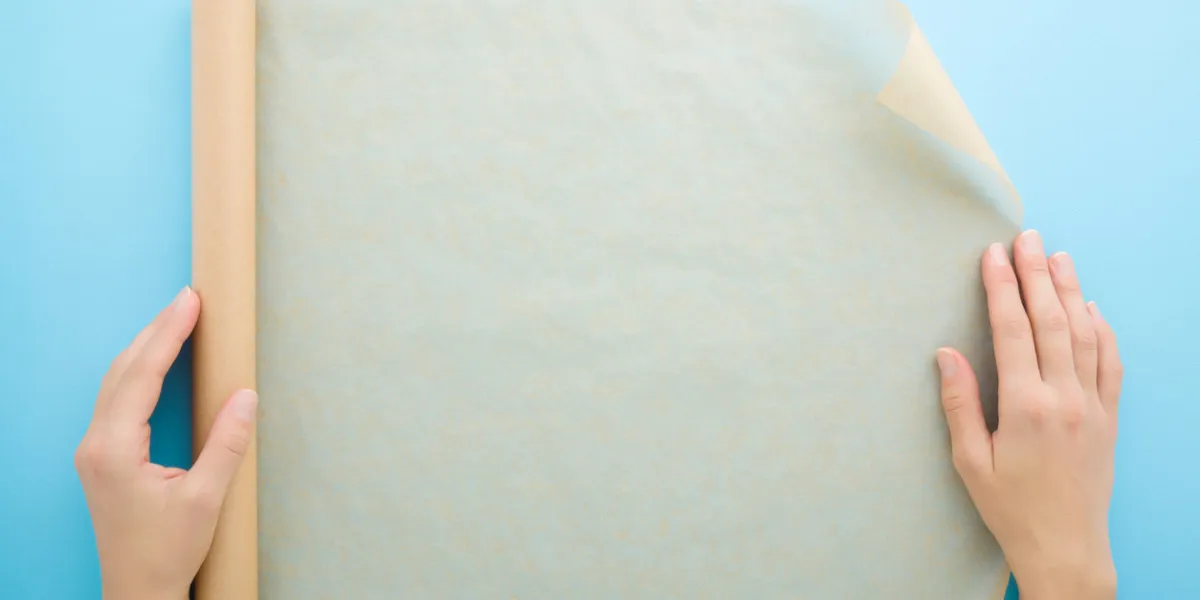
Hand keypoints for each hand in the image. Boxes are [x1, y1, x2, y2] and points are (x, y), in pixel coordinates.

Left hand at [75, 287, 257, 599]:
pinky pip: (115, 398)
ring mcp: (94, 450)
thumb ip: (226, 444)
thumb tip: (246, 395)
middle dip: (156, 330)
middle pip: (122, 370)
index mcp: (114, 449)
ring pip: (115, 382)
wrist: (137, 589)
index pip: (142, 376)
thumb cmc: (167, 550)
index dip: (168, 335)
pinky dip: (139, 370)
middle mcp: (95, 444)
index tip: (190, 302)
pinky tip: (156, 360)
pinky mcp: (102, 456)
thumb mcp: (206, 498)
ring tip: (176, 318)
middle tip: (188, 299)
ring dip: (145, 347)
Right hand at [937, 231, 1120, 599]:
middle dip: (1036, 274)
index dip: (1001, 287)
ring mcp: (1093, 406)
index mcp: (1026, 407)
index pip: (1013, 331)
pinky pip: (1111, 363)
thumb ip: (959, 405)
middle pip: (1051, 321)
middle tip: (1026, 238)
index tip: (992, 255)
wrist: (1066, 548)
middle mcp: (1065, 398)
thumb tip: (946, 355)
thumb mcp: (970, 462)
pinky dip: (1102, 330)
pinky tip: (1091, 308)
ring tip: (1058, 256)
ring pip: (1084, 334)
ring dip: (1070, 291)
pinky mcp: (1108, 418)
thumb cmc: (1011, 508)